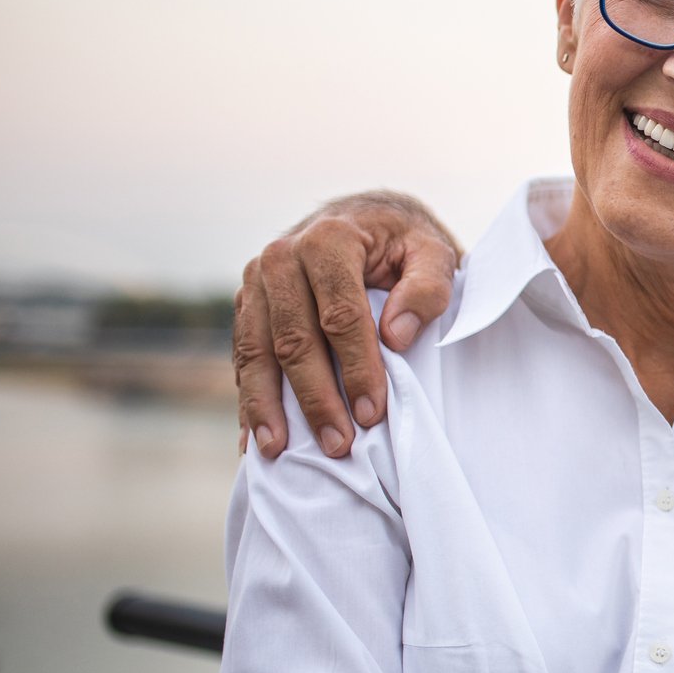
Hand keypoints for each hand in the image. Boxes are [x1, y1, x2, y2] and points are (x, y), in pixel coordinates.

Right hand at [235, 192, 458, 458]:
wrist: (363, 221)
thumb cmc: (404, 245)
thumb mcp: (432, 253)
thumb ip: (427, 287)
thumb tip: (396, 336)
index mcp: (329, 239)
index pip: (341, 315)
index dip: (357, 367)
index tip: (373, 413)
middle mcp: (282, 256)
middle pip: (294, 339)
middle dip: (315, 397)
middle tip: (337, 445)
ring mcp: (256, 282)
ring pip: (256, 351)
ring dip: (268, 406)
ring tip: (278, 451)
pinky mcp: (246, 304)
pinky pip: (241, 356)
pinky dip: (247, 399)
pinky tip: (254, 438)